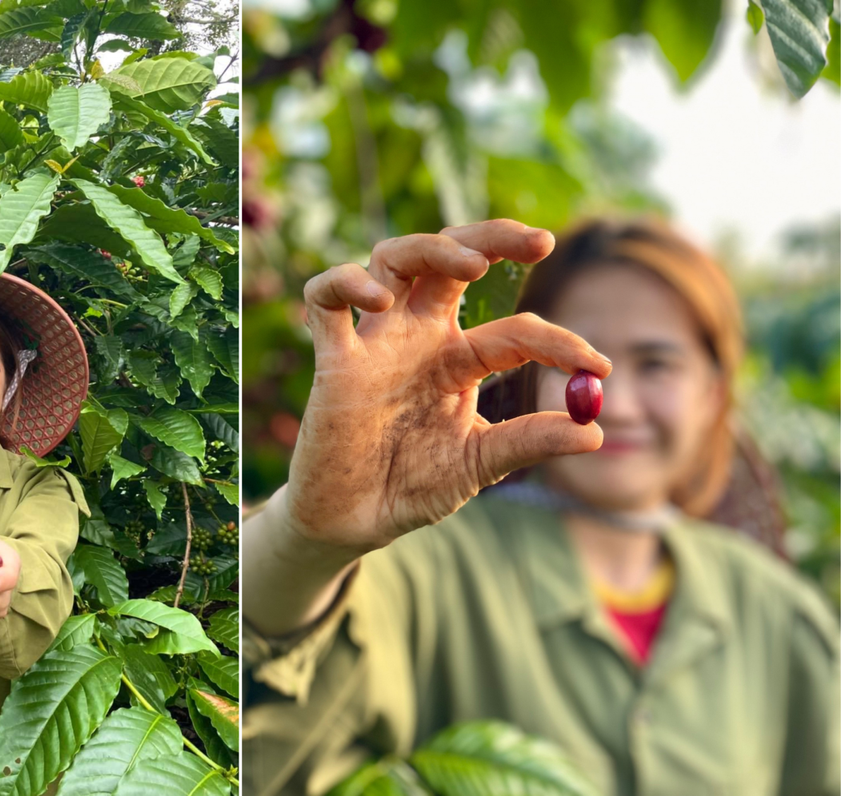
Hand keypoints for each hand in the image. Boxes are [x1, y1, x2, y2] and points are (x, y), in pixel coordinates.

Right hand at [286, 219, 612, 553]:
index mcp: (458, 361)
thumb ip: (528, 441)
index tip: (599, 367)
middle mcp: (419, 338)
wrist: (353, 522)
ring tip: (473, 266)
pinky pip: (324, 300)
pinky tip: (377, 301)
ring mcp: (376, 343)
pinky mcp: (333, 360)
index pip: (515, 332)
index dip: (559, 343)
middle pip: (452, 259)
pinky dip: (345, 283)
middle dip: (495, 237)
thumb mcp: (478, 463)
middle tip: (542, 241)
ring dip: (432, 248)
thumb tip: (595, 430)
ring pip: (393, 259)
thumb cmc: (411, 487)